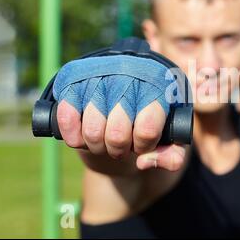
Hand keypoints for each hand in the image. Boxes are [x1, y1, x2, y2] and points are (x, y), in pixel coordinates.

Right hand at [53, 55, 185, 171]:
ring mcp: (100, 78)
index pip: (147, 129)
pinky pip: (67, 117)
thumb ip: (173, 157)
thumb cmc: (149, 125)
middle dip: (120, 149)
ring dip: (98, 147)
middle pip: (118, 135)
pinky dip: (74, 137)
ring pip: (93, 131)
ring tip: (106, 140)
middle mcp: (129, 77)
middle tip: (123, 144)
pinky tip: (83, 138)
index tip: (143, 143)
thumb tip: (144, 162)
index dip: (143, 146)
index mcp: (158, 88)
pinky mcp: (74, 84)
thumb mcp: (172, 142)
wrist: (122, 106)